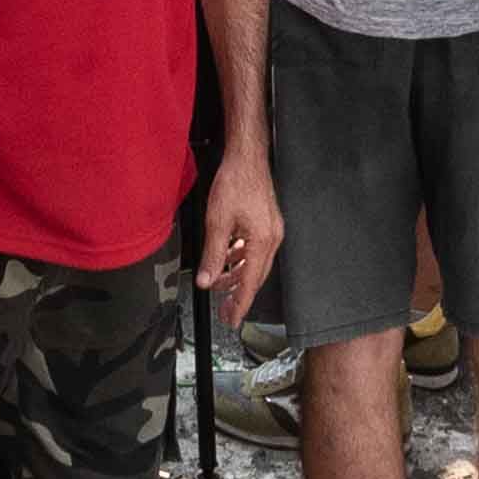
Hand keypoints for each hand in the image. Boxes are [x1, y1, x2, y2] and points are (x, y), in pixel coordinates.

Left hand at [199, 151, 285, 309]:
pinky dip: (241, 259)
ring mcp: (271, 231)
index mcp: (263, 241)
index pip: (250, 283)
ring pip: (254, 264)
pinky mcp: (266, 224)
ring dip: (237, 276)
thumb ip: (213, 255)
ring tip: (220, 286)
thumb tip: (207, 280)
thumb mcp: (218, 222)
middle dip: (238, 295)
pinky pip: (254, 250)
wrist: (246, 158)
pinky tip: (228, 260)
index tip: (232, 320)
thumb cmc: (236, 183)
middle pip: (255, 277)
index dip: (240, 304)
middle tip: (225, 311)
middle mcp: (272, 239)